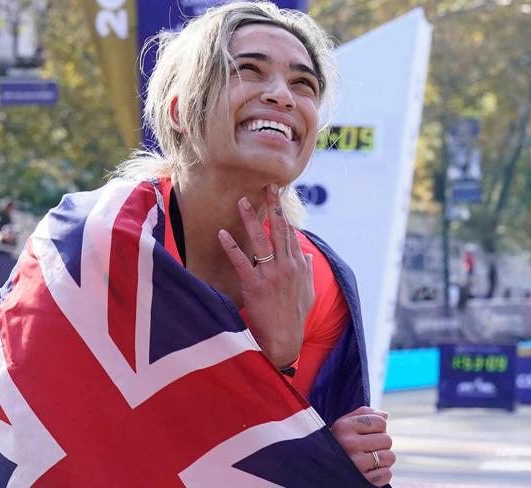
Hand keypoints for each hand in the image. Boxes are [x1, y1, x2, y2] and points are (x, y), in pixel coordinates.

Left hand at [217, 184, 314, 368]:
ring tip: (241, 202)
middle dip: (273, 206)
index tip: (278, 196)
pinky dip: (232, 247)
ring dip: (250, 220)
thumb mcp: (308, 292)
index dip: (283, 213)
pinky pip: (241, 262)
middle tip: (267, 186)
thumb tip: (305, 254)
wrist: (285, 339)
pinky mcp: (255, 286)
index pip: (290, 233)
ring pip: (261, 240)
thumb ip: (307, 270)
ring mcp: (271, 275)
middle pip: (279, 229)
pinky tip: (222, 234)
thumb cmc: (294, 317)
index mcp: (298, 266)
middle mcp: (287, 266)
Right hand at [331, 406, 394, 486]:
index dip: (379, 427)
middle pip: (387, 439)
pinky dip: (382, 473)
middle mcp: (349, 443)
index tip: (368, 434)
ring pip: (390, 457)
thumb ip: (364, 414)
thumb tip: (386, 415)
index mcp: (344, 426)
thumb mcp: (344, 424)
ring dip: (383, 459)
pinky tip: (369, 471)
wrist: (321, 467)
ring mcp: (356, 463)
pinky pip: (387, 474)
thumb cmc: (338, 442)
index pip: (380, 422)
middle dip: (381, 443)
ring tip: (369, 459)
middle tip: (368, 448)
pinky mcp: (363, 480)